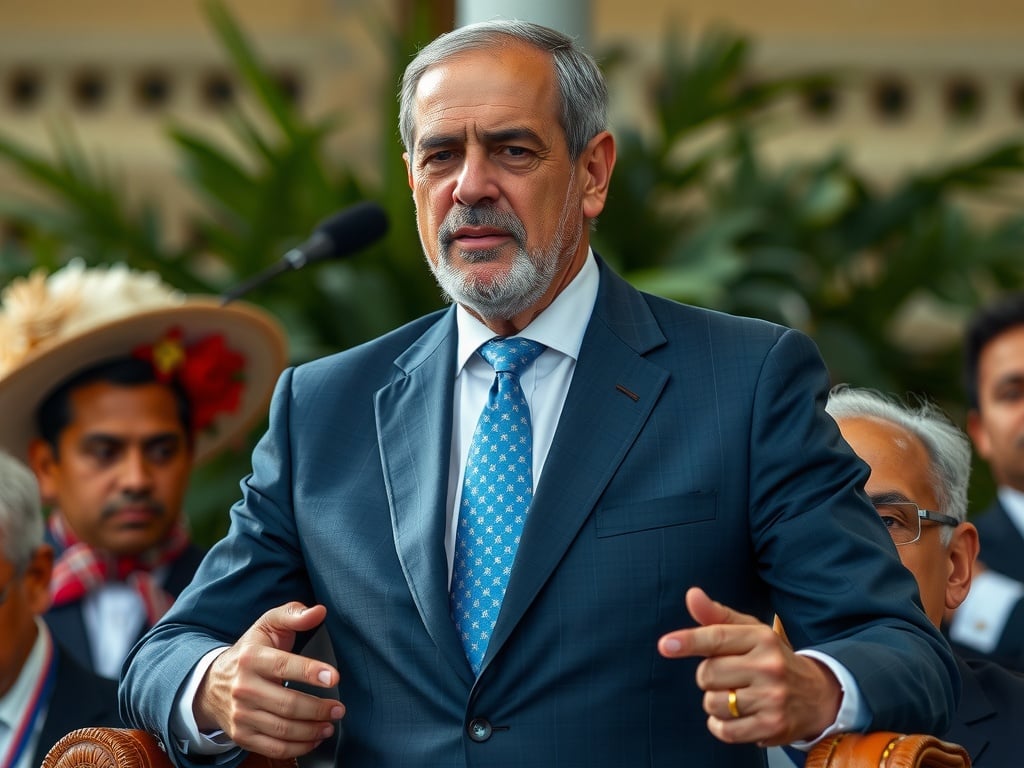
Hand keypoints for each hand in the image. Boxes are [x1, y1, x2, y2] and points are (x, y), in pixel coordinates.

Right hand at [194, 602, 344, 758]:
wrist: (212, 683)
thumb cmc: (250, 651)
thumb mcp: (268, 625)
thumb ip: (294, 614)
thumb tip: (319, 611)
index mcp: (251, 658)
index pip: (284, 665)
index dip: (311, 672)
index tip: (334, 677)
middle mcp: (243, 687)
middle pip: (287, 704)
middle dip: (318, 708)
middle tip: (339, 708)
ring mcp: (241, 714)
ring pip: (282, 729)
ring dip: (312, 730)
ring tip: (331, 724)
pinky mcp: (241, 735)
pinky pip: (273, 747)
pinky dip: (298, 747)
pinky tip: (314, 738)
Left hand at [658, 587, 840, 745]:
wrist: (818, 696)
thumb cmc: (771, 659)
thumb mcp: (750, 632)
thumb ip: (716, 616)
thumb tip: (691, 594)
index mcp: (761, 638)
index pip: (716, 637)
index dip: (688, 641)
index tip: (665, 645)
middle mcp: (768, 666)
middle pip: (708, 674)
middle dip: (709, 677)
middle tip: (730, 676)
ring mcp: (772, 698)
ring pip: (712, 703)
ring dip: (715, 702)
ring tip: (736, 696)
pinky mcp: (772, 726)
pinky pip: (724, 730)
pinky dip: (720, 725)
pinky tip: (734, 716)